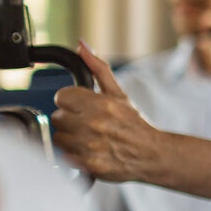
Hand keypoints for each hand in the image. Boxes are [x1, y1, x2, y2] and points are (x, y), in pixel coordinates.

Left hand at [50, 44, 165, 182]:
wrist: (152, 155)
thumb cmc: (135, 124)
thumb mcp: (119, 94)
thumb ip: (98, 68)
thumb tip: (82, 46)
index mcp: (101, 105)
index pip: (62, 96)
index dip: (71, 101)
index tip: (81, 106)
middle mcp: (94, 125)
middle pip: (58, 117)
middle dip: (71, 119)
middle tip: (87, 123)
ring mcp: (90, 146)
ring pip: (59, 137)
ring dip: (70, 137)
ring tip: (88, 137)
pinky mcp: (88, 164)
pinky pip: (65, 155)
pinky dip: (74, 153)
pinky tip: (89, 150)